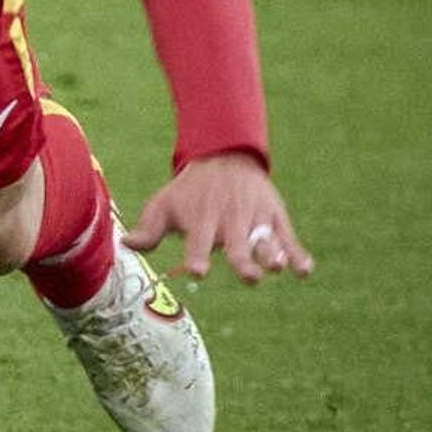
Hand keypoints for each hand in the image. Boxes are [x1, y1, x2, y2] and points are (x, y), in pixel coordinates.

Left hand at [127, 154, 313, 286]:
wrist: (224, 156)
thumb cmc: (190, 190)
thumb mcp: (165, 203)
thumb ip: (149, 228)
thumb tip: (126, 245)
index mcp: (201, 220)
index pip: (197, 241)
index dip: (197, 256)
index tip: (198, 271)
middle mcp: (229, 221)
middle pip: (238, 245)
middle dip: (244, 261)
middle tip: (250, 276)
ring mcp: (255, 219)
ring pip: (266, 240)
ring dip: (273, 254)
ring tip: (278, 266)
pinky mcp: (274, 218)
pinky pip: (289, 238)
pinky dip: (298, 254)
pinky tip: (305, 270)